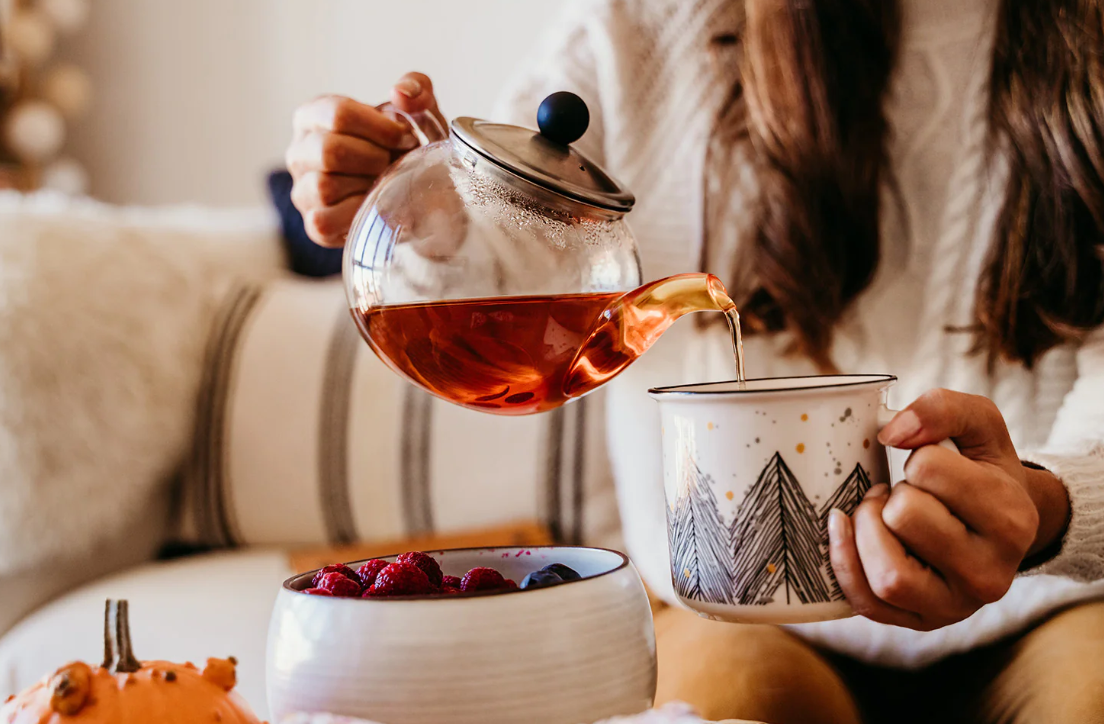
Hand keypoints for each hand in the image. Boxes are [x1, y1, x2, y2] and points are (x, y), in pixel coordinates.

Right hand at [285, 72, 444, 246]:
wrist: (415, 194)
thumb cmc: (406, 148)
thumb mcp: (418, 111)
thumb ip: (417, 88)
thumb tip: (402, 94)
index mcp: (313, 117)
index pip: (337, 114)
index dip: (379, 127)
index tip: (407, 137)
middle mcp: (299, 152)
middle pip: (329, 150)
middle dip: (375, 158)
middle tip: (395, 162)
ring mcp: (303, 190)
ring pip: (324, 186)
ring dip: (367, 185)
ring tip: (385, 182)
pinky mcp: (315, 225)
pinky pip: (325, 220)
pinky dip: (357, 212)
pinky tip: (376, 203)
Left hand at [827, 389, 1069, 630]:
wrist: (998, 527)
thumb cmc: (981, 470)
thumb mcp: (979, 426)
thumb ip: (944, 408)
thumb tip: (891, 432)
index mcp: (1012, 519)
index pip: (930, 469)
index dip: (918, 458)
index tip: (930, 466)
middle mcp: (992, 573)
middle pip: (905, 517)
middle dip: (891, 494)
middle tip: (900, 491)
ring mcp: (956, 606)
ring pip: (888, 574)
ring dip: (866, 530)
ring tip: (878, 513)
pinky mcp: (921, 622)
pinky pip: (867, 603)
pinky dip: (845, 562)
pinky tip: (845, 529)